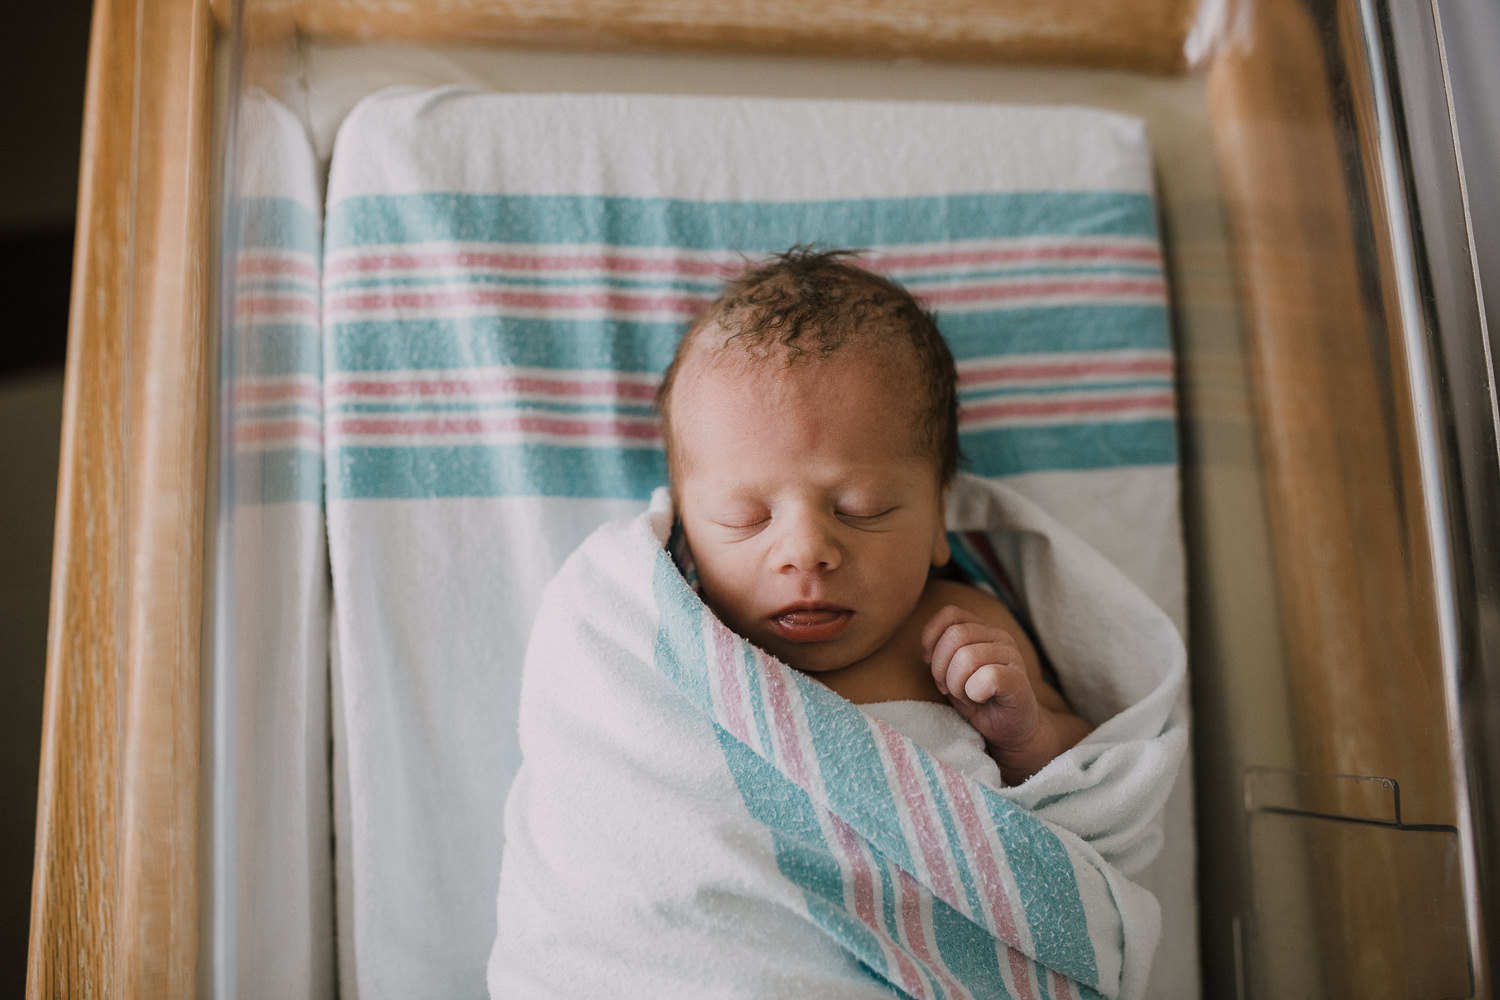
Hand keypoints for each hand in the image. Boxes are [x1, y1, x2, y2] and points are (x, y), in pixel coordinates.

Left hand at [920, 604, 1042, 756]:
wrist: (1012, 728)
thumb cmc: (979, 699)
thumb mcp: (953, 672)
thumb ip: (942, 654)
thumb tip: (927, 653)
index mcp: (982, 629)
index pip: (950, 614)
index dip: (931, 638)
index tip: (930, 663)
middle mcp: (999, 636)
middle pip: (954, 636)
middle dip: (941, 667)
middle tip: (949, 688)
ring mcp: (1011, 657)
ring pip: (967, 657)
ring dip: (957, 684)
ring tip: (966, 695)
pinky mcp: (1018, 680)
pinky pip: (989, 676)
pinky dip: (974, 692)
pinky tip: (979, 699)